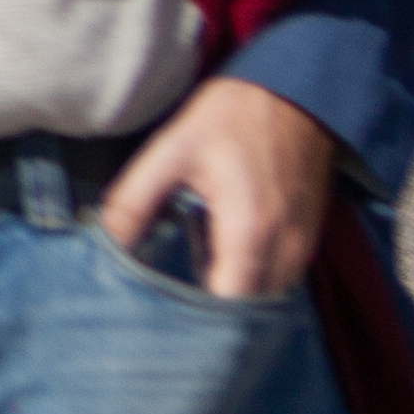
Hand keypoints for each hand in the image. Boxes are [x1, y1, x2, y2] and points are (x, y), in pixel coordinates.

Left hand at [98, 75, 342, 301]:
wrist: (297, 91)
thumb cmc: (232, 116)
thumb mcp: (171, 150)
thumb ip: (134, 200)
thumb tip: (104, 243)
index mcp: (248, 233)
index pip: (227, 309)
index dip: (194, 322)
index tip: (160, 318)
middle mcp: (284, 249)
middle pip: (248, 313)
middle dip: (211, 318)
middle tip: (168, 310)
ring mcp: (303, 247)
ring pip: (267, 300)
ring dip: (233, 301)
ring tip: (191, 288)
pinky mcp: (309, 239)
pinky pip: (280, 280)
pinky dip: (252, 282)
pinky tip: (219, 264)